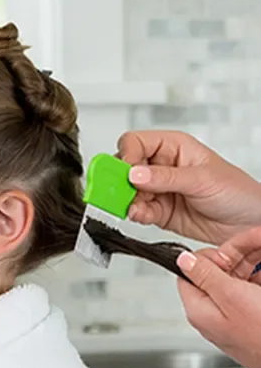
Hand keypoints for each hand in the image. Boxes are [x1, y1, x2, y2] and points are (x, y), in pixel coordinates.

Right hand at [117, 130, 260, 244]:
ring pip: (127, 191)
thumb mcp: (202, 179)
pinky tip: (141, 215)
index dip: (125, 155)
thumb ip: (165, 177)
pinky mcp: (156, 211)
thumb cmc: (236, 192)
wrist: (248, 224)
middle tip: (120, 192)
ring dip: (127, 200)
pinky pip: (137, 210)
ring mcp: (157, 189)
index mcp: (172, 147)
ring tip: (135, 207)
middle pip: (125, 167)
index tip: (124, 172)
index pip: (135, 143)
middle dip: (121, 180)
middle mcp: (160, 166)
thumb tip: (135, 174)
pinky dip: (135, 214)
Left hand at [176, 228, 260, 367]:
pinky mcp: (255, 316)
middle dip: (240, 253)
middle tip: (257, 239)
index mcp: (200, 310)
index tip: (228, 252)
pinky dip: (260, 275)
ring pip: (240, 277)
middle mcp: (215, 313)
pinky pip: (254, 288)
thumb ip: (205, 276)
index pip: (189, 274)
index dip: (207, 258)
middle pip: (219, 272)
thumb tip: (182, 260)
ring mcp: (237, 315)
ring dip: (254, 259)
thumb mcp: (231, 297)